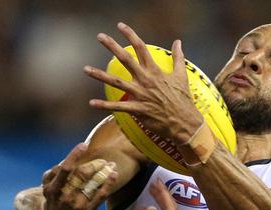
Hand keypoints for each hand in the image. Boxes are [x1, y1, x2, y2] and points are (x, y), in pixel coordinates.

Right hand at [41, 143, 117, 209]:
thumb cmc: (54, 196)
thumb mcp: (47, 184)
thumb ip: (54, 172)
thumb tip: (67, 160)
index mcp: (54, 187)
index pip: (65, 169)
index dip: (74, 155)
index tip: (83, 145)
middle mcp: (65, 196)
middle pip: (82, 175)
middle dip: (94, 164)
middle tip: (103, 160)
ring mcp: (77, 205)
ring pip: (93, 183)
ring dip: (104, 172)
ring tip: (111, 165)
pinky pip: (101, 195)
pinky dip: (109, 183)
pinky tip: (114, 175)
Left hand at [84, 22, 204, 145]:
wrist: (185, 122)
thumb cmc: (183, 99)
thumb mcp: (182, 75)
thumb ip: (178, 57)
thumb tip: (178, 42)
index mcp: (155, 70)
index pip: (141, 47)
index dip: (130, 35)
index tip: (120, 26)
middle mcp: (146, 79)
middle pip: (126, 58)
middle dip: (112, 46)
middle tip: (100, 36)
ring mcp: (140, 94)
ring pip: (116, 82)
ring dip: (99, 75)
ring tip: (85, 69)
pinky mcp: (138, 109)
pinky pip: (118, 106)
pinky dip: (104, 105)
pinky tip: (91, 103)